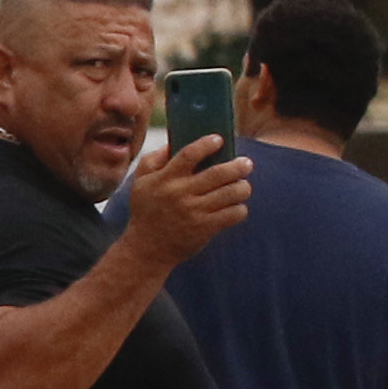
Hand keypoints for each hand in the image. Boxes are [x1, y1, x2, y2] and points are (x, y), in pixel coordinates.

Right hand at [119, 134, 251, 268]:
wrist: (147, 249)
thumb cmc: (147, 210)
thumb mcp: (140, 182)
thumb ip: (153, 160)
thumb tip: (174, 142)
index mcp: (164, 179)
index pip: (189, 154)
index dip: (206, 144)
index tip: (219, 139)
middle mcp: (180, 194)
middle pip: (217, 173)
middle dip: (238, 166)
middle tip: (247, 163)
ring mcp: (194, 212)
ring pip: (230, 194)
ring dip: (243, 187)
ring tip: (244, 185)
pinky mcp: (205, 228)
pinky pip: (233, 214)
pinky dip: (240, 209)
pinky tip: (237, 206)